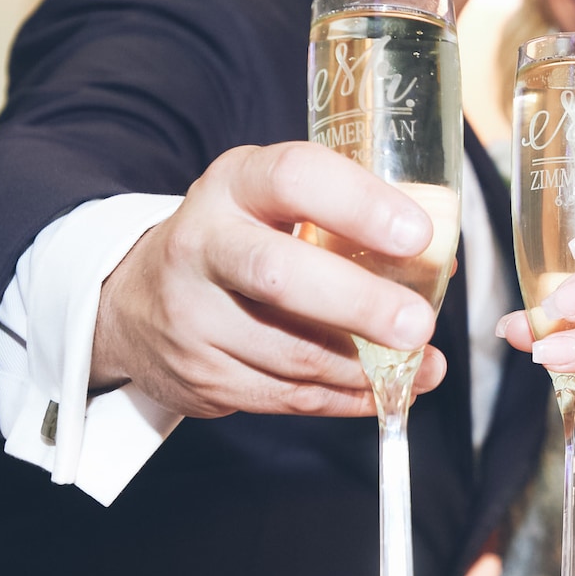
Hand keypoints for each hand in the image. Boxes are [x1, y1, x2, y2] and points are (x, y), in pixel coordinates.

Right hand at [92, 142, 445, 418]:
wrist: (136, 302)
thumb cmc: (238, 238)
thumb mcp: (273, 203)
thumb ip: (344, 219)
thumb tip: (438, 261)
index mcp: (234, 185)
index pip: (294, 178)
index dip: (359, 204)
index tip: (417, 234)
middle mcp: (202, 245)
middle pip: (280, 275)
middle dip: (358, 304)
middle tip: (418, 325)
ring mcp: (193, 316)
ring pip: (289, 351)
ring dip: (366, 367)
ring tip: (424, 365)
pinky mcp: (200, 375)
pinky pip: (286, 396)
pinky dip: (344, 398)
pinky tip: (385, 391)